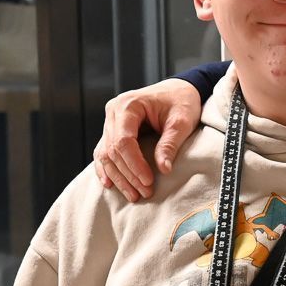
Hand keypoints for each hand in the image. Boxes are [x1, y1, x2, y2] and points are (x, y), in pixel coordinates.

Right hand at [92, 79, 202, 200]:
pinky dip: (107, 169)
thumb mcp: (182, 121)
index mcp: (128, 105)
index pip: (123, 141)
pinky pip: (104, 152)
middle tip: (145, 193)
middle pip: (112, 150)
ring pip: (105, 154)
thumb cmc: (181, 101)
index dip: (134, 164)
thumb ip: (170, 143)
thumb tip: (163, 169)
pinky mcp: (112, 130)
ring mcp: (110, 121)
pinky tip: (111, 184)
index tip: (149, 181)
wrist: (178, 89)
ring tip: (134, 195)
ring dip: (118, 177)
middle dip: (128, 175)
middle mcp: (114, 112)